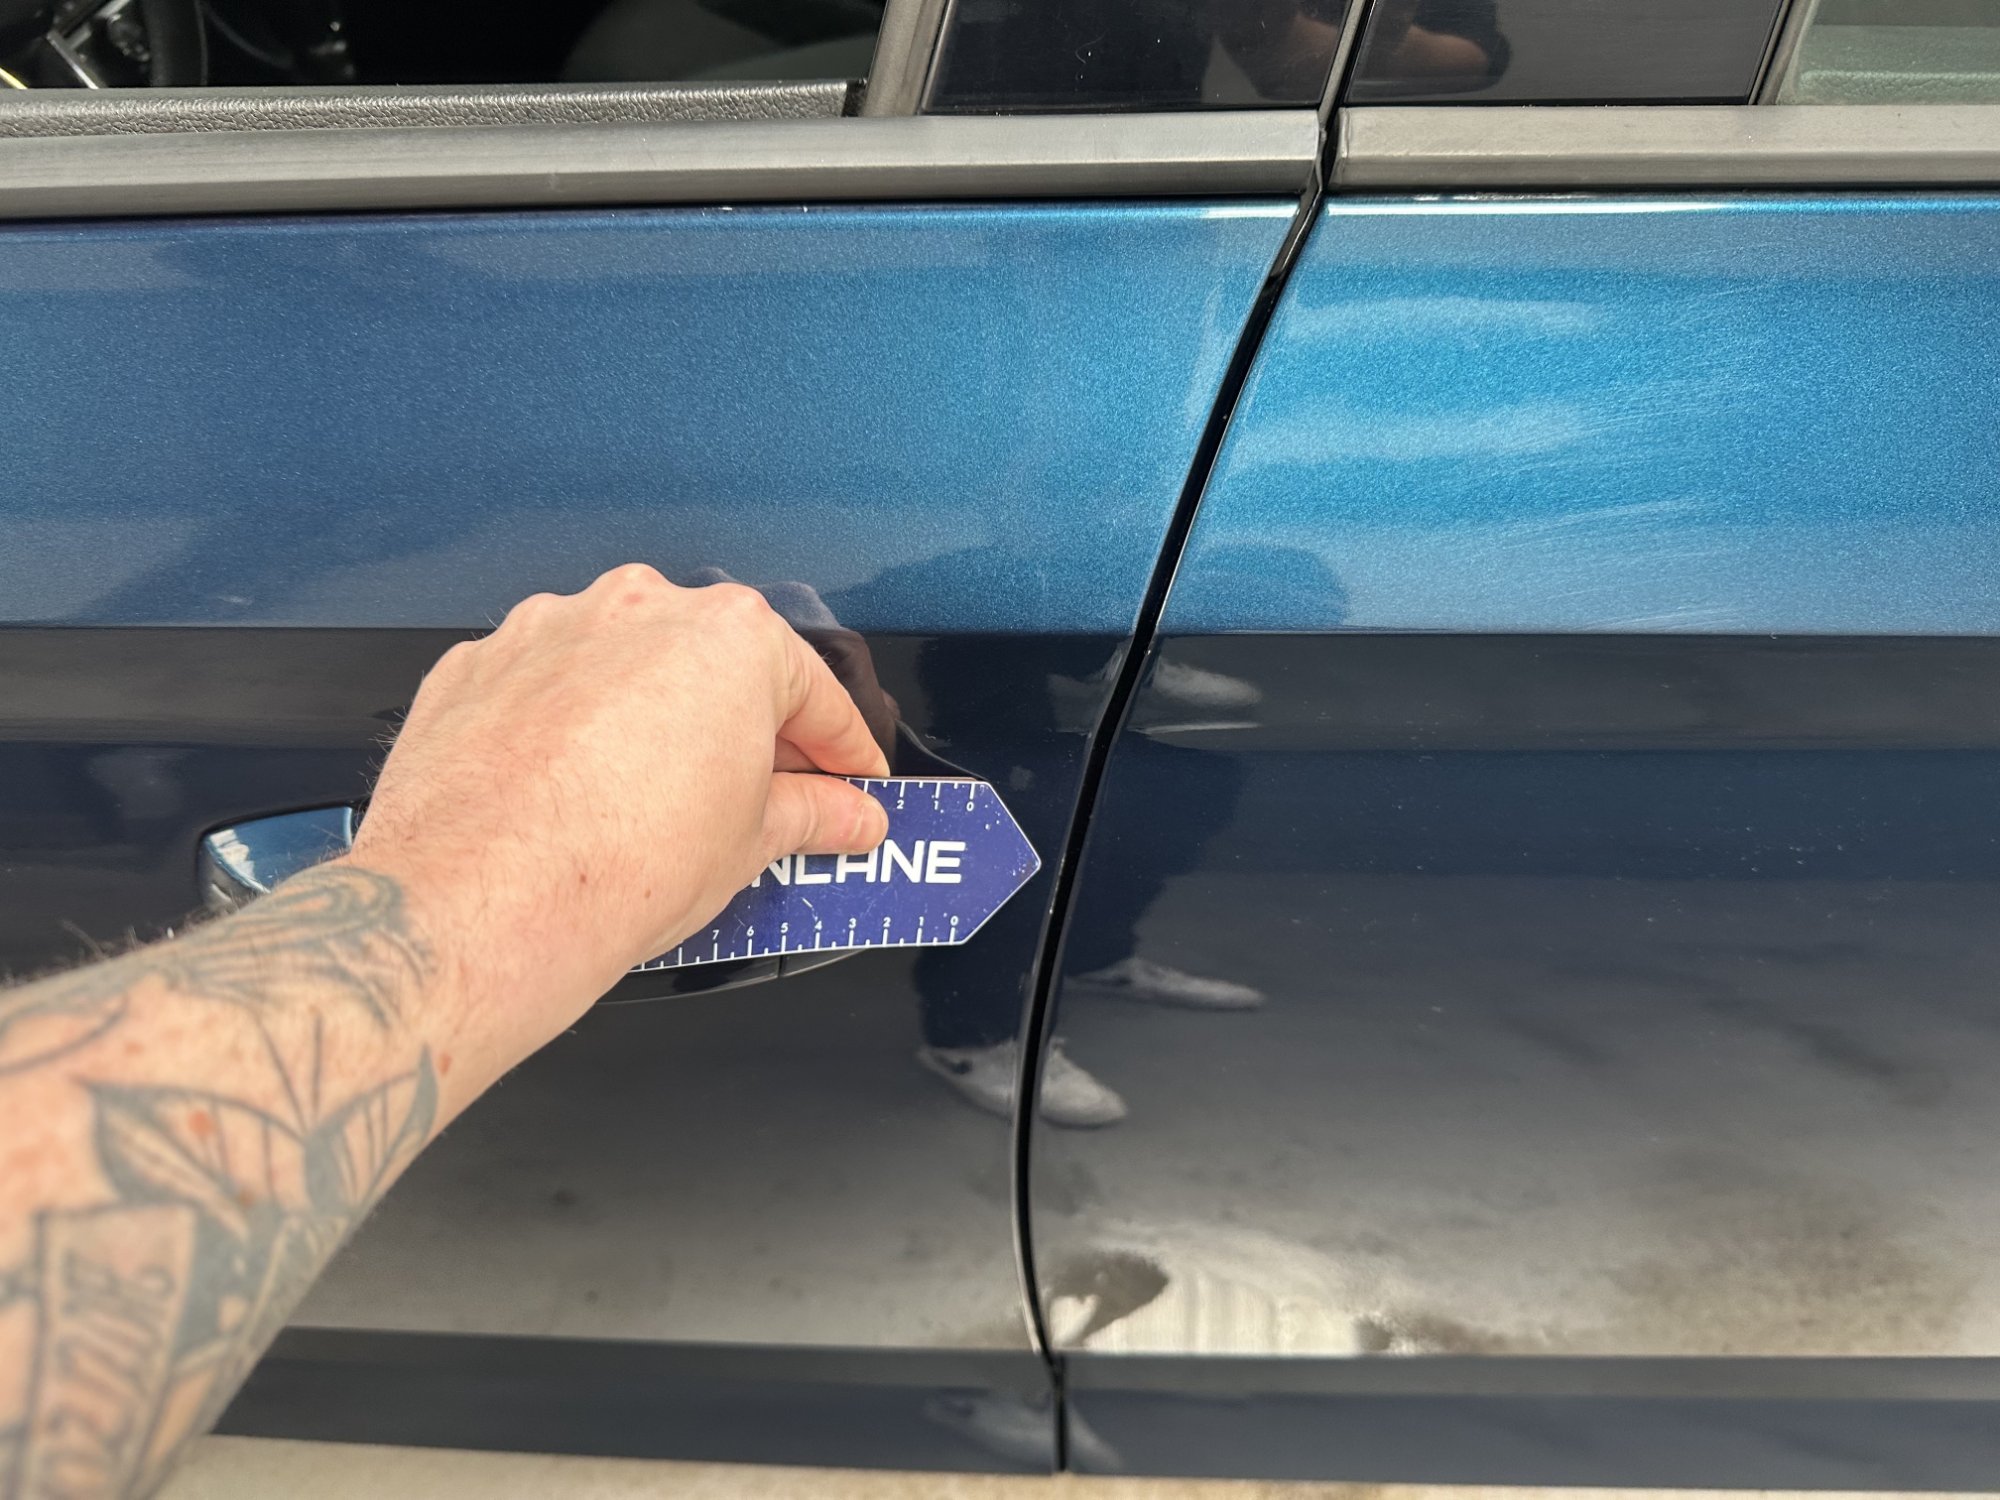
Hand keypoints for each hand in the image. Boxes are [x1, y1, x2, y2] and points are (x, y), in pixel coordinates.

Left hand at [345, 565, 888, 1081]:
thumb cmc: (613, 865)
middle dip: (744, 734)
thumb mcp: (751, 846)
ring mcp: (549, 631)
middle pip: (717, 669)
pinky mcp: (478, 666)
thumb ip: (813, 815)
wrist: (478, 903)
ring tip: (660, 806)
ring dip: (651, 724)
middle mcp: (638, 612)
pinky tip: (581, 795)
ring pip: (625, 671)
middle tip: (763, 804)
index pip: (814, 694)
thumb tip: (843, 816)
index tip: (850, 784)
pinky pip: (549, 689)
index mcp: (729, 638)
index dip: (843, 752)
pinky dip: (571, 731)